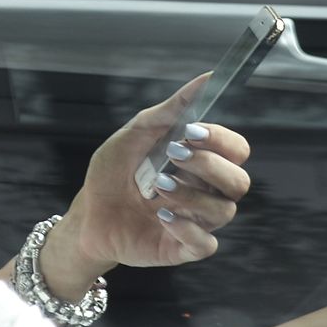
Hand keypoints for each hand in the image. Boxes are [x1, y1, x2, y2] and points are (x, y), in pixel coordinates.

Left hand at [44, 75, 252, 286]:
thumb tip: (207, 77)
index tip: (191, 131)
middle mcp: (207, 192)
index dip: (221, 140)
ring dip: (192, 194)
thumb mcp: (136, 134)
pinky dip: (187, 228)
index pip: (237, 150)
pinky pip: (205, 244)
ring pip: (224, 211)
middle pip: (239, 182)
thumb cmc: (115, 172)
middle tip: (173, 155)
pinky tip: (161, 215)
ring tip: (158, 186)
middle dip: (210, 165)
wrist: (87, 213)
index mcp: (202, 163)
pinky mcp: (183, 248)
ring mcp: (197, 222)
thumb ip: (171, 110)